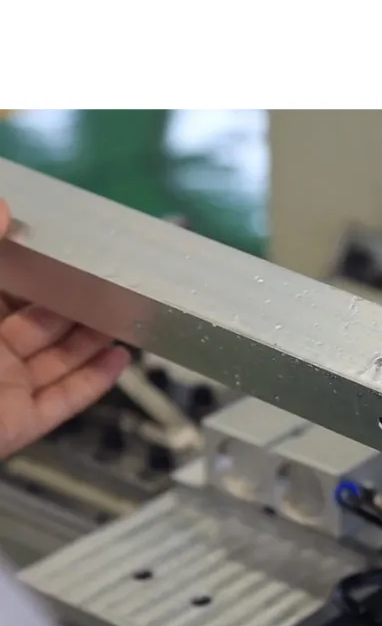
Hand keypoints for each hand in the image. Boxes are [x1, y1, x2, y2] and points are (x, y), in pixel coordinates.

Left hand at [0, 199, 130, 458]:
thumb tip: (3, 204)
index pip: (5, 292)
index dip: (35, 273)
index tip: (69, 252)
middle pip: (39, 325)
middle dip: (75, 304)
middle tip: (111, 282)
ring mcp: (5, 390)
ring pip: (59, 361)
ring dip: (92, 339)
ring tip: (125, 314)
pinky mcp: (23, 422)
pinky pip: (66, 400)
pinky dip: (96, 381)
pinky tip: (122, 357)